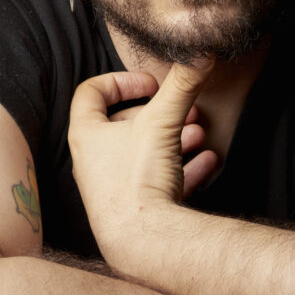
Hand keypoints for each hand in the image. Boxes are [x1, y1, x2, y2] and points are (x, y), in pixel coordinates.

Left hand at [68, 59, 217, 268]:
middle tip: (185, 110)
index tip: (152, 85)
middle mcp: (93, 161)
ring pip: (143, 153)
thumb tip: (200, 50)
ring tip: (198, 133)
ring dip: (173, 139)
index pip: (91, 92)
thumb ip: (181, 85)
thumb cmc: (138, 180)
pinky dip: (183, 169)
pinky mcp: (133, 211)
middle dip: (160, 113)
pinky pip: (158, 183)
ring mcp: (111, 188)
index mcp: (86, 134)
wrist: (143, 244)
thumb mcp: (162, 122)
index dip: (122, 80)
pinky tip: (208, 162)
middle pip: (122, 124)